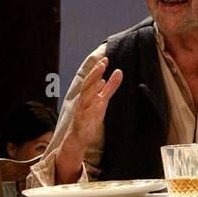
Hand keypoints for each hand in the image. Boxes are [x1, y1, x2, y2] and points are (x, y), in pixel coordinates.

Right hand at [54, 58, 122, 182]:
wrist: (78, 138)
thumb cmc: (90, 116)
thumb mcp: (102, 100)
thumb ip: (110, 87)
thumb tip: (119, 71)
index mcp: (88, 95)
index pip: (91, 80)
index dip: (97, 69)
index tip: (105, 59)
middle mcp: (83, 102)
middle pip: (87, 86)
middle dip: (94, 75)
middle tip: (102, 64)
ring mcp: (81, 112)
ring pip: (85, 99)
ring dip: (92, 90)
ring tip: (101, 81)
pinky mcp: (82, 124)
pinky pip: (86, 116)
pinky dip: (92, 109)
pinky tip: (99, 104)